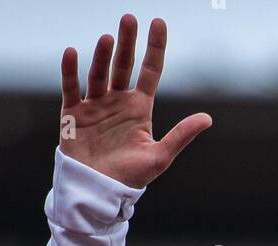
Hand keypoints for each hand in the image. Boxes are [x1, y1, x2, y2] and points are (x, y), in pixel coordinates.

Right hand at [59, 14, 210, 188]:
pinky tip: (72, 53)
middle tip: (129, 19)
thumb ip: (181, 135)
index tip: (158, 22)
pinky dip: (70, 71)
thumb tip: (207, 118)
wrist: (99, 193)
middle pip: (123, 65)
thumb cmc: (130, 178)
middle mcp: (117, 101)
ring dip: (102, 56)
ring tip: (107, 39)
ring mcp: (95, 105)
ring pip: (99, 74)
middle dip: (127, 42)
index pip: (150, 71)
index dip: (155, 48)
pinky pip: (71, 87)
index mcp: (139, 108)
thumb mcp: (160, 157)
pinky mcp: (73, 114)